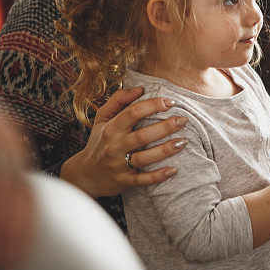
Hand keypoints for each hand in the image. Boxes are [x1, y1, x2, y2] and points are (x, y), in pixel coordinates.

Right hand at [60, 86, 187, 197]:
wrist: (84, 175)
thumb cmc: (99, 141)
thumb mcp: (102, 118)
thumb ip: (118, 99)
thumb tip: (140, 88)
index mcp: (111, 128)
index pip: (132, 113)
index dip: (153, 105)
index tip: (171, 102)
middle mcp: (114, 146)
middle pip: (143, 135)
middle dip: (165, 127)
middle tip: (184, 120)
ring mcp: (119, 165)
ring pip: (145, 158)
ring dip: (166, 150)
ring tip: (184, 141)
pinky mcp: (124, 181)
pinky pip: (143, 180)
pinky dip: (158, 176)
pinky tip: (174, 170)